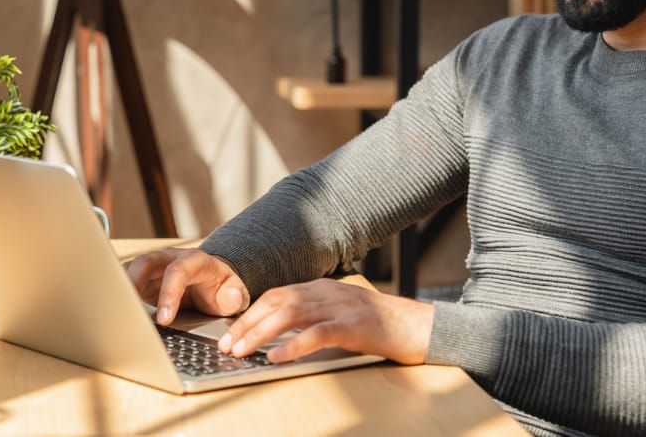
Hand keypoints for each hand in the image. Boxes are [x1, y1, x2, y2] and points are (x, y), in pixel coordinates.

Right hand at [124, 247, 249, 324]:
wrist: (213, 283)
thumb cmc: (221, 289)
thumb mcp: (234, 294)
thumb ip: (235, 297)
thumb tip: (231, 298)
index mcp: (195, 261)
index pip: (178, 271)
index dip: (169, 294)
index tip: (164, 320)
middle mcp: (170, 259)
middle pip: (146, 262)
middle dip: (133, 283)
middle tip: (127, 310)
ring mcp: (154, 266)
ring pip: (130, 268)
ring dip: (120, 287)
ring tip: (114, 312)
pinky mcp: (142, 277)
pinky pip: (124, 279)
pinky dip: (117, 292)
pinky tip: (113, 311)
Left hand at [218, 278, 433, 365]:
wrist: (418, 327)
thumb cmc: (379, 326)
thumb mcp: (340, 315)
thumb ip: (313, 319)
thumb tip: (278, 337)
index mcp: (322, 287)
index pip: (276, 295)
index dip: (250, 313)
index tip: (230, 333)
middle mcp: (327, 291)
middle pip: (277, 302)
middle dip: (247, 323)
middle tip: (227, 345)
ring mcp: (340, 306)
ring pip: (290, 314)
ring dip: (261, 333)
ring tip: (242, 351)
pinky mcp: (353, 325)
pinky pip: (316, 333)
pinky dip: (293, 345)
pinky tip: (276, 357)